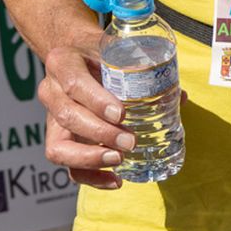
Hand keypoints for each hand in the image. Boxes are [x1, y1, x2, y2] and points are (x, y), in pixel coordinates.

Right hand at [39, 43, 132, 188]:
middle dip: (100, 133)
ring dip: (90, 158)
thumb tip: (180, 97)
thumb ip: (145, 67)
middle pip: (67, 117)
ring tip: (119, 160)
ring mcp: (51, 118)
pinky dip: (90, 176)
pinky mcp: (58, 139)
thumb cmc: (101, 53)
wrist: (76, 54)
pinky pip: (67, 165)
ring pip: (58, 148)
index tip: (121, 114)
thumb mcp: (117, 49)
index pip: (74, 83)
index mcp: (63, 62)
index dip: (97, 101)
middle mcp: (50, 90)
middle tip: (130, 141)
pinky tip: (115, 180)